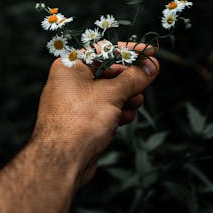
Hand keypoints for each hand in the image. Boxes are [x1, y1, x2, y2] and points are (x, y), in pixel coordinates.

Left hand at [31, 42, 159, 186]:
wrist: (61, 162)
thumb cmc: (79, 122)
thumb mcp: (112, 94)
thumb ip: (134, 78)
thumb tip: (151, 65)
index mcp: (70, 65)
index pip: (104, 50)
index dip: (129, 51)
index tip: (149, 53)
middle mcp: (70, 80)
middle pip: (108, 71)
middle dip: (129, 78)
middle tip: (148, 78)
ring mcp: (74, 101)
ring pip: (108, 91)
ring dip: (125, 96)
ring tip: (135, 102)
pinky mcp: (80, 120)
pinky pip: (103, 108)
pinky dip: (117, 110)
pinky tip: (125, 117)